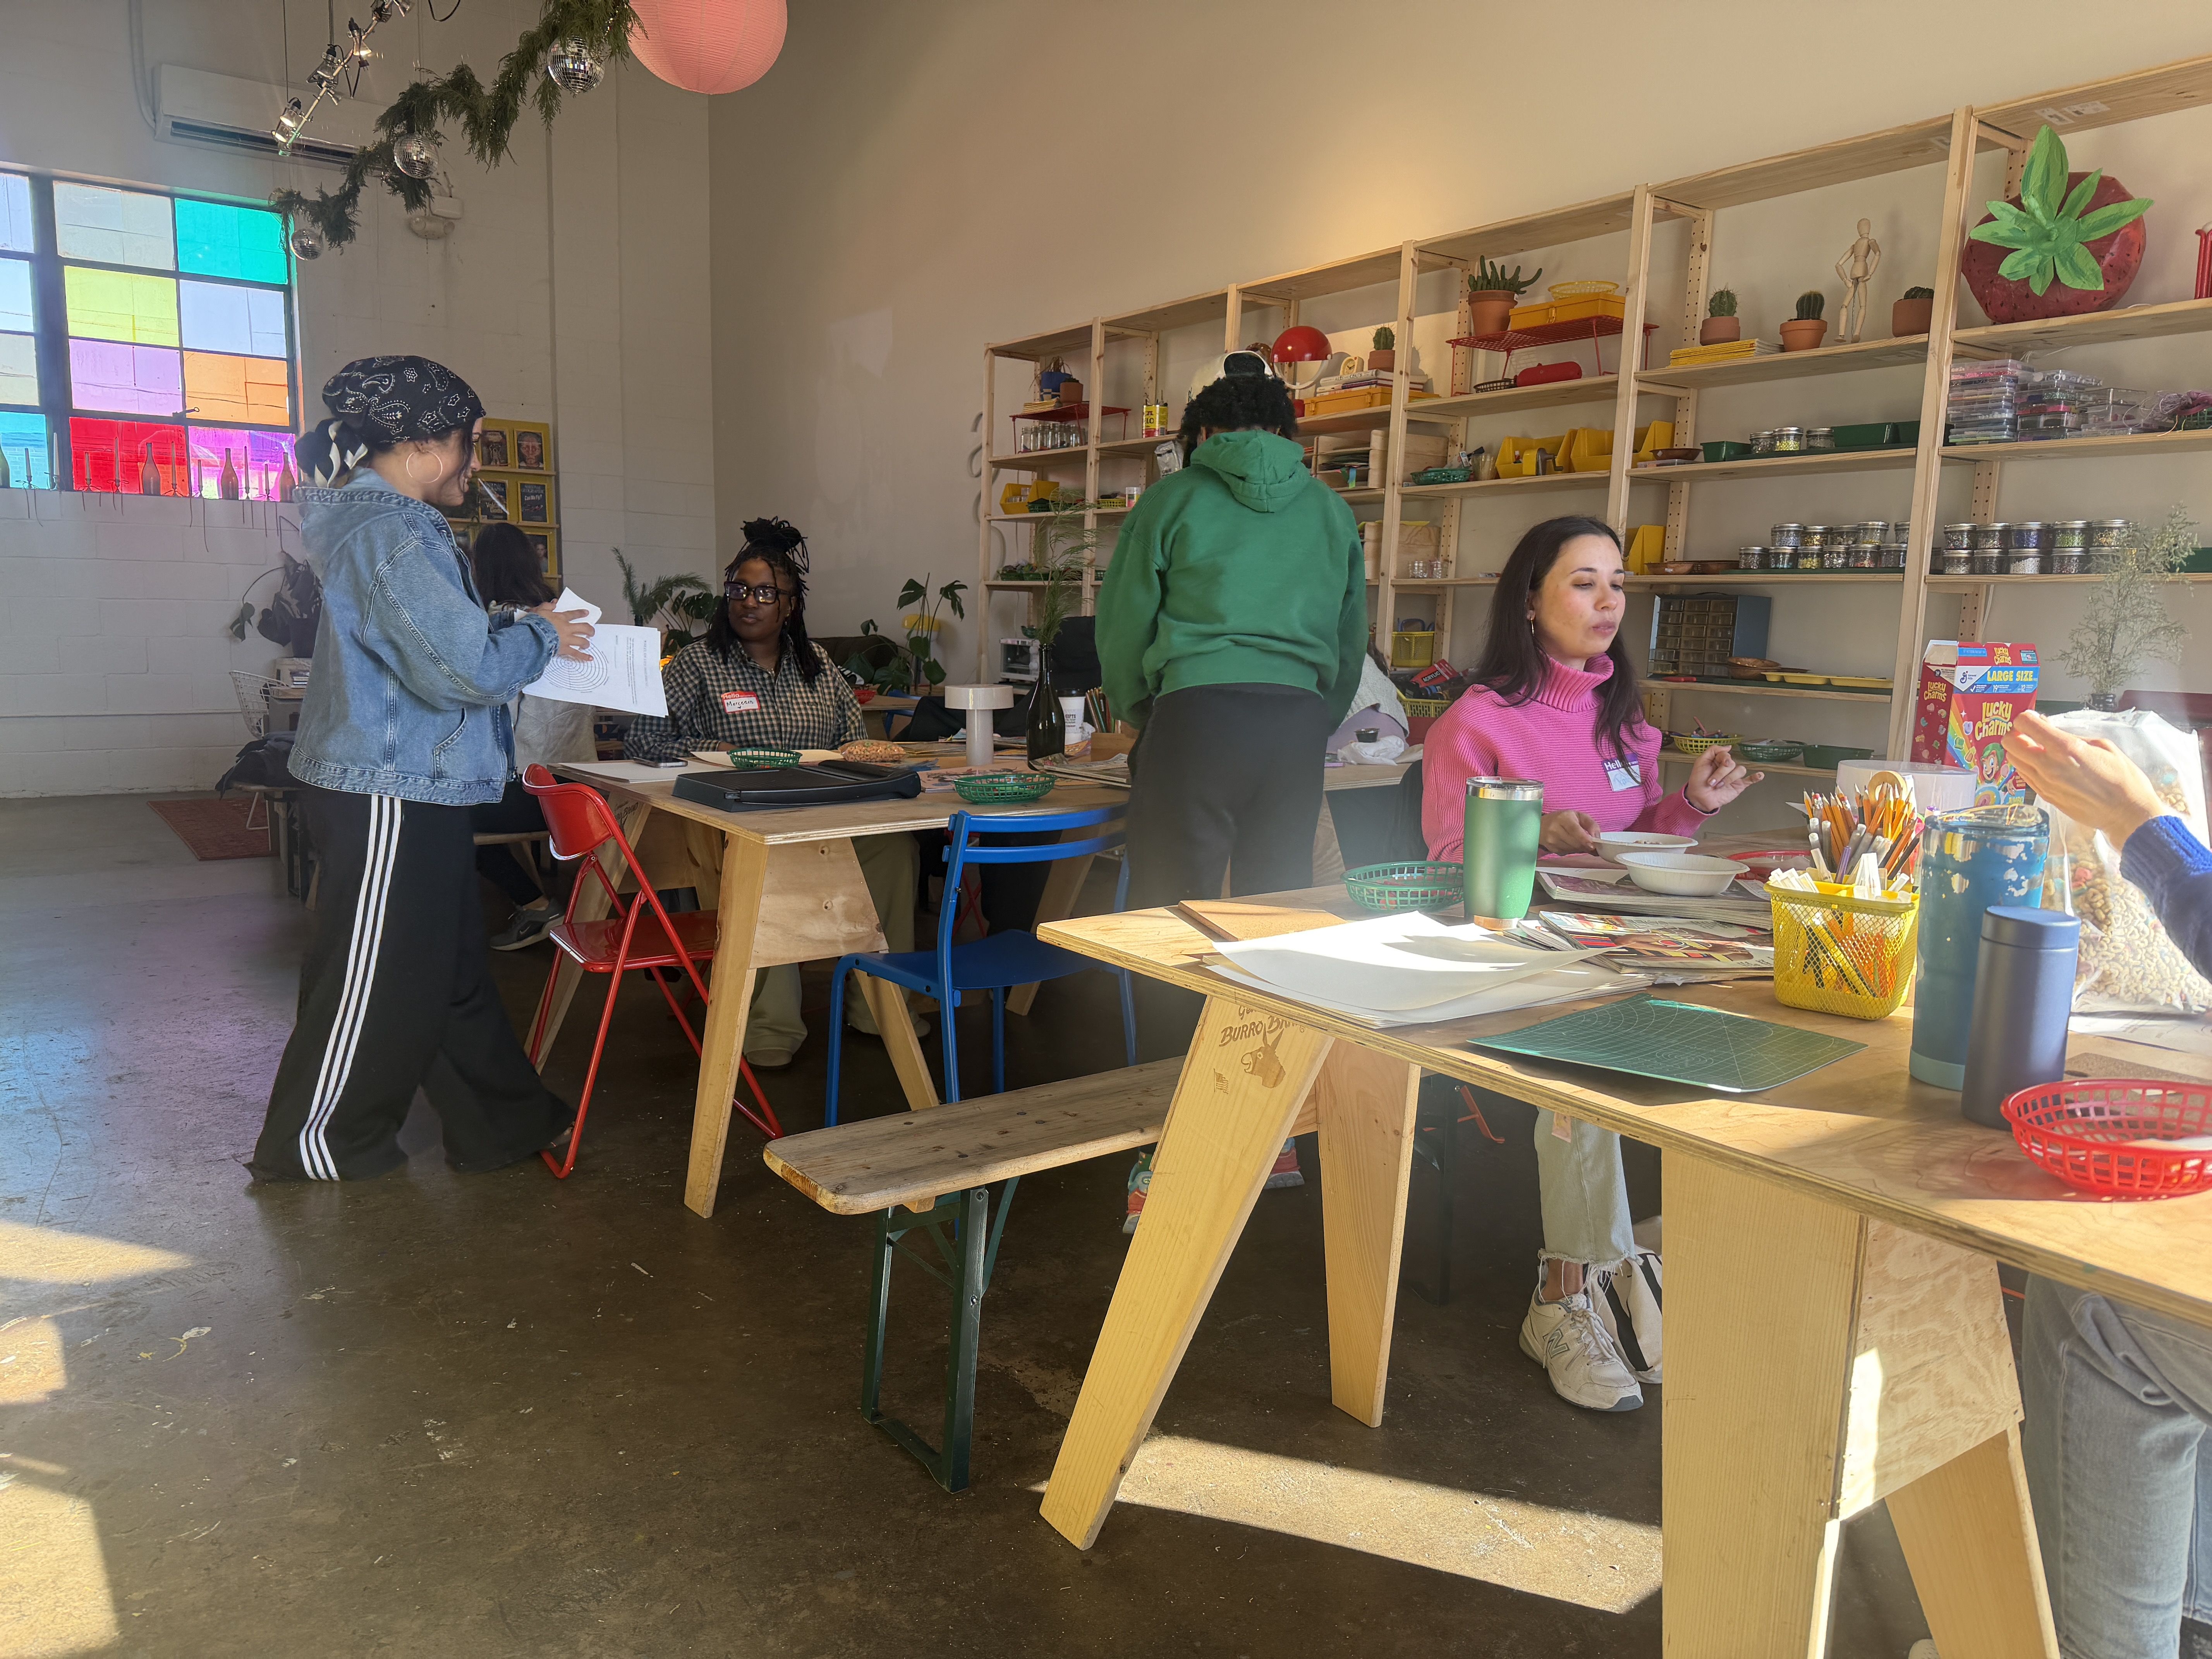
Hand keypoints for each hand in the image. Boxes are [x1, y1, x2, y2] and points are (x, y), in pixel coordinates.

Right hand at [533, 604, 594, 661]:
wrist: (533, 635)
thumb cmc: (535, 623)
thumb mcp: (539, 610)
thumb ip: (547, 606)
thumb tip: (554, 603)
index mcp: (561, 618)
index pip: (573, 614)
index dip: (580, 613)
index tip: (586, 613)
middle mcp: (567, 628)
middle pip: (584, 628)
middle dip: (590, 630)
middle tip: (591, 632)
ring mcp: (567, 639)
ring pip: (582, 641)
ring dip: (586, 643)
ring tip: (587, 644)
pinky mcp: (565, 649)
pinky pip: (576, 654)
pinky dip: (583, 656)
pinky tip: (590, 658)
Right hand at [1539, 809, 1601, 855]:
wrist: (1542, 825)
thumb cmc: (1563, 819)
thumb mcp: (1578, 816)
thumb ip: (1591, 824)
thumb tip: (1597, 838)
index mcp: (1563, 818)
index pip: (1574, 830)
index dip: (1584, 839)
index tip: (1592, 846)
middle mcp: (1555, 829)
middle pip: (1574, 842)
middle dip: (1586, 846)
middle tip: (1593, 846)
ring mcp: (1552, 840)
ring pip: (1572, 849)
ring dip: (1580, 848)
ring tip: (1581, 842)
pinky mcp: (1551, 848)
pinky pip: (1567, 853)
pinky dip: (1573, 850)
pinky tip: (1571, 844)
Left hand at [1684, 745, 1762, 812]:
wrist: (1699, 798)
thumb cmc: (1698, 781)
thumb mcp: (1700, 762)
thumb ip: (1712, 750)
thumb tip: (1728, 746)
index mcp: (1719, 760)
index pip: (1726, 755)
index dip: (1721, 761)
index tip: (1711, 769)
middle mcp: (1728, 767)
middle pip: (1732, 764)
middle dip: (1720, 774)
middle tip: (1712, 782)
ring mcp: (1734, 776)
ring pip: (1740, 770)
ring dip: (1728, 779)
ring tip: (1719, 786)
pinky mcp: (1739, 785)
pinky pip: (1750, 780)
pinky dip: (1756, 777)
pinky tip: (1760, 775)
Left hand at [2002, 709, 2169, 846]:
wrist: (2127, 813)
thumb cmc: (2123, 778)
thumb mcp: (2103, 745)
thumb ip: (2072, 735)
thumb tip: (2049, 728)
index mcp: (2065, 748)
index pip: (2026, 724)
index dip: (2026, 718)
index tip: (2033, 718)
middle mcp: (2049, 766)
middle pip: (2010, 743)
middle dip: (2016, 734)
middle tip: (2030, 733)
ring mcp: (2044, 783)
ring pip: (2014, 760)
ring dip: (2019, 751)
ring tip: (2036, 749)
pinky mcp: (2045, 796)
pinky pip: (2025, 776)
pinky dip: (2027, 766)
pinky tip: (2043, 765)